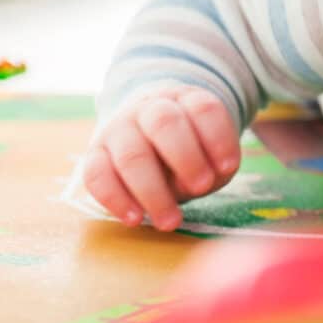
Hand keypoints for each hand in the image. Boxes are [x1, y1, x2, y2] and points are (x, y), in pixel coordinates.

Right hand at [81, 85, 241, 231]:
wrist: (149, 134)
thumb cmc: (191, 151)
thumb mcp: (211, 156)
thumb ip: (211, 167)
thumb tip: (191, 184)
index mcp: (186, 100)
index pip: (203, 109)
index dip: (218, 138)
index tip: (228, 167)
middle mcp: (149, 108)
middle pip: (164, 124)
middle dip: (185, 159)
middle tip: (200, 188)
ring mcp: (118, 128)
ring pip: (130, 154)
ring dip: (152, 191)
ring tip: (170, 222)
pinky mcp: (94, 152)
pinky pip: (96, 174)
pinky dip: (115, 199)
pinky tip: (135, 219)